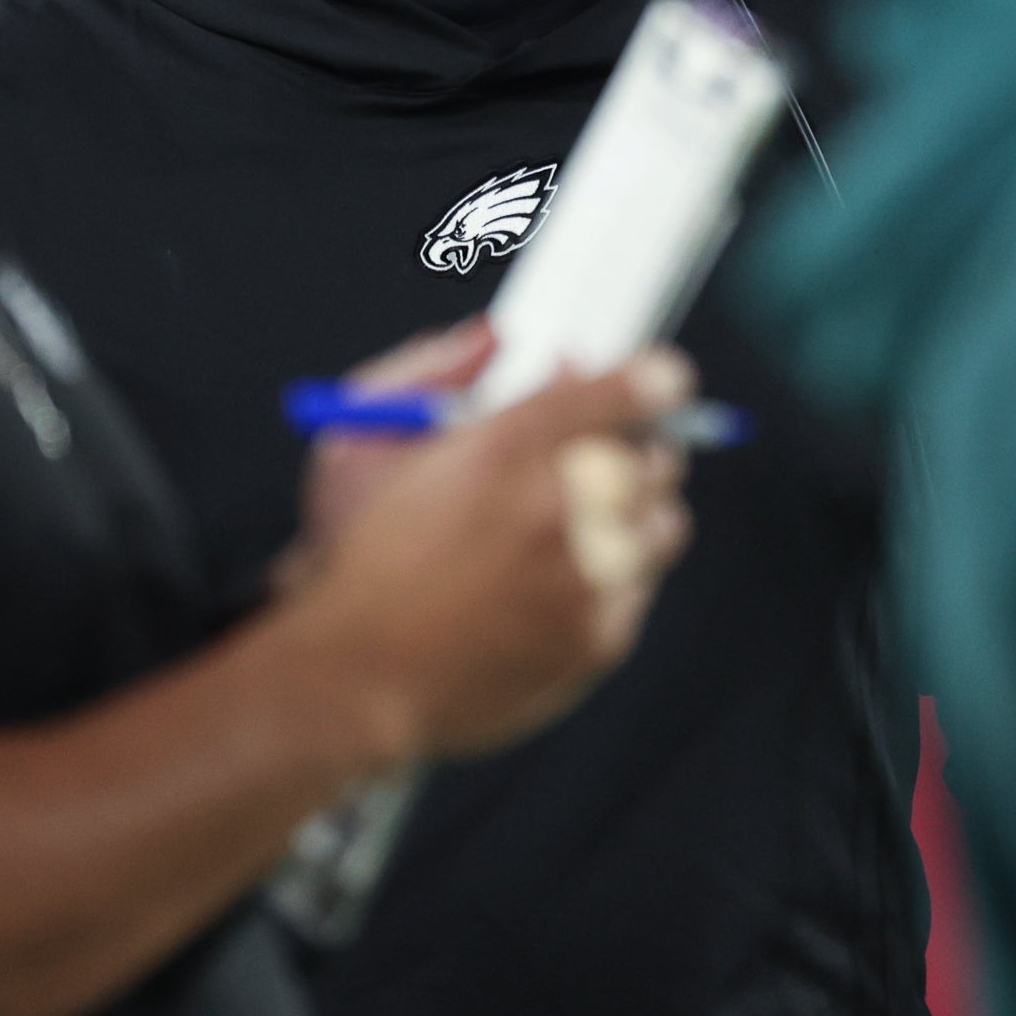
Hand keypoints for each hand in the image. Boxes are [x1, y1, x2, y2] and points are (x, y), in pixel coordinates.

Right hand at [284, 351, 696, 763]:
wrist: (353, 675)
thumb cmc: (357, 553)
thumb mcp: (366, 434)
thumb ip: (437, 369)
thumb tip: (496, 340)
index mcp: (510, 444)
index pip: (634, 388)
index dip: (651, 379)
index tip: (655, 382)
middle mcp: (561, 506)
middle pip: (660, 456)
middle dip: (637, 450)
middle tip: (605, 460)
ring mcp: (587, 579)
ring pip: (662, 526)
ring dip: (633, 518)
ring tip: (580, 529)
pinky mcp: (597, 639)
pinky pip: (639, 590)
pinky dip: (611, 583)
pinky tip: (555, 588)